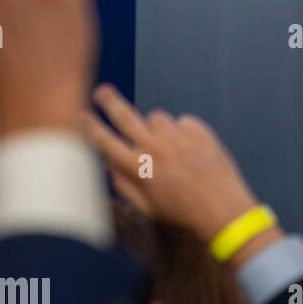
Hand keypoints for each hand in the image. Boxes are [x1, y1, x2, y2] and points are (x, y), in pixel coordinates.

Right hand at [81, 84, 276, 260]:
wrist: (222, 208)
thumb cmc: (182, 211)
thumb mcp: (147, 206)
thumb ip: (124, 184)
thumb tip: (109, 164)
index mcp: (137, 166)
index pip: (104, 141)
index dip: (89, 127)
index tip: (80, 115)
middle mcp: (155, 147)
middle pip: (125, 116)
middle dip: (110, 102)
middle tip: (102, 92)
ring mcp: (178, 137)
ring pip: (156, 117)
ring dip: (155, 127)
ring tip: (166, 146)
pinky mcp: (199, 132)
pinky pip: (182, 122)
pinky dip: (181, 132)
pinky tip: (189, 150)